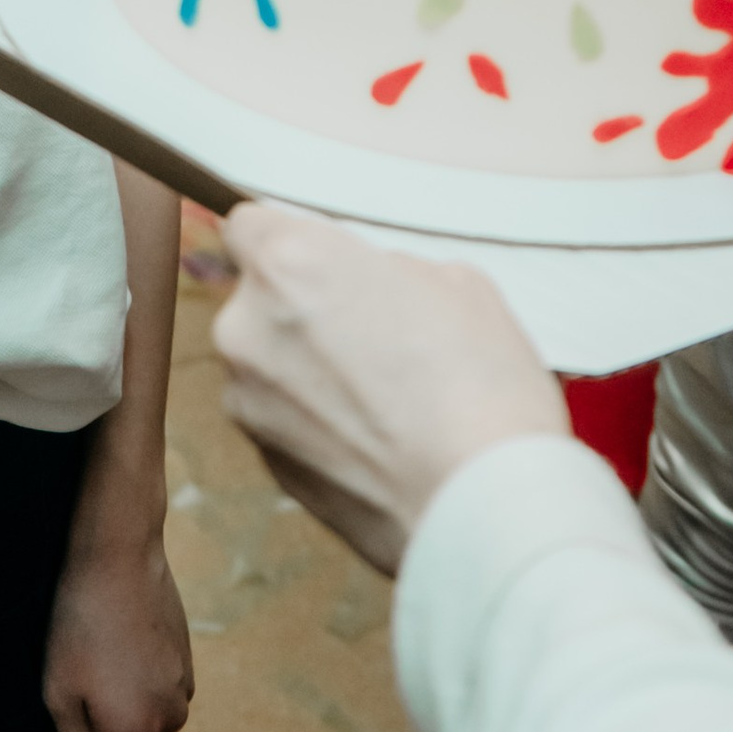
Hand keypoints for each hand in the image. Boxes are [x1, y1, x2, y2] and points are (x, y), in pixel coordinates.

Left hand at [43, 521, 194, 731]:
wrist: (119, 555)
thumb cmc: (81, 625)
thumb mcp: (63, 694)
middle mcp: (173, 717)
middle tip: (74, 700)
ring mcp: (185, 685)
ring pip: (149, 724)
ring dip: (122, 712)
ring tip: (94, 665)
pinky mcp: (186, 659)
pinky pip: (159, 693)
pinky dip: (137, 686)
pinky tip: (115, 647)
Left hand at [214, 204, 565, 577]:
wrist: (483, 509)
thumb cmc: (481, 389)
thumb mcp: (456, 282)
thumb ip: (386, 269)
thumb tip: (369, 283)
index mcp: (290, 264)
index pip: (249, 223)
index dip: (292, 240)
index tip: (322, 260)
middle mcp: (248, 329)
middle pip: (261, 297)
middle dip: (307, 308)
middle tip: (379, 333)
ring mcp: (249, 401)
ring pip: (270, 360)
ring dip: (309, 367)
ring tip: (387, 395)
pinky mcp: (264, 461)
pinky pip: (282, 416)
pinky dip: (316, 420)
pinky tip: (378, 437)